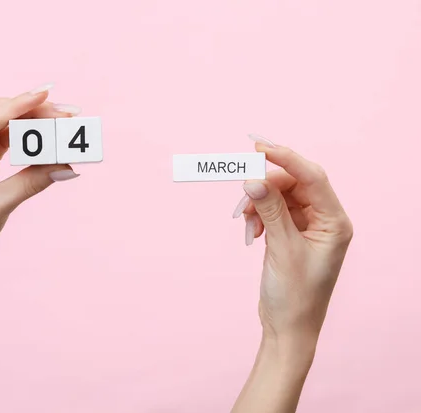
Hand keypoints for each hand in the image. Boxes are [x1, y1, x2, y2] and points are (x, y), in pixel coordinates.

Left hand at [0, 83, 79, 268]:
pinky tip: (48, 133)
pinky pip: (6, 132)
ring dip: (34, 119)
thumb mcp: (0, 206)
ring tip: (64, 122)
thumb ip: (32, 182)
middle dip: (34, 111)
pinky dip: (28, 132)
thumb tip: (66, 166)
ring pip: (4, 120)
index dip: (19, 105)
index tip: (46, 94)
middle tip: (69, 115)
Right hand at [233, 135, 353, 345]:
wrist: (287, 328)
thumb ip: (269, 211)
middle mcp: (324, 221)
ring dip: (259, 202)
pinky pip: (273, 210)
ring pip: (280, 196)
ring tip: (246, 220)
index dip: (286, 158)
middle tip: (242, 189)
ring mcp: (307, 227)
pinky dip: (259, 215)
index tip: (259, 148)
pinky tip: (251, 230)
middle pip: (294, 184)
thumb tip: (252, 180)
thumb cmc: (294, 296)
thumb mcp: (282, 249)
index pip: (312, 177)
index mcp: (335, 223)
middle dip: (266, 185)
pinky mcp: (291, 234)